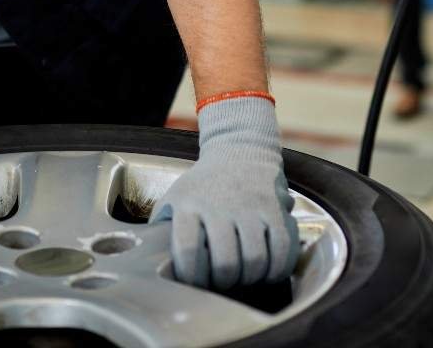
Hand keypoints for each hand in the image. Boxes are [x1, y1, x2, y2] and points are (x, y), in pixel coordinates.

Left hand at [151, 96, 299, 288]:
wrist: (240, 150)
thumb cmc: (203, 185)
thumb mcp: (174, 198)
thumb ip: (162, 230)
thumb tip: (150, 263)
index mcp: (189, 204)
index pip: (188, 251)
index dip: (192, 277)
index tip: (195, 283)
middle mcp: (219, 204)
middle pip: (225, 263)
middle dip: (224, 282)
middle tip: (222, 280)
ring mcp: (250, 206)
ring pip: (255, 260)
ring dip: (250, 278)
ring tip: (243, 275)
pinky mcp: (275, 208)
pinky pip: (283, 249)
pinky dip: (277, 269)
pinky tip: (267, 270)